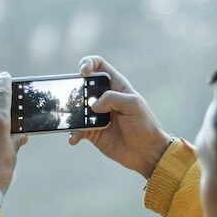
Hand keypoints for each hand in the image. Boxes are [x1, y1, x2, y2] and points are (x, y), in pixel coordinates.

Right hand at [69, 56, 172, 179]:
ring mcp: (96, 115)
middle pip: (82, 86)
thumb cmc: (144, 125)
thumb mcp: (134, 105)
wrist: (146, 152)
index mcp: (116, 86)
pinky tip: (75, 139)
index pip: (98, 65)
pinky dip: (73, 133)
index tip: (83, 72)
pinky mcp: (92, 131)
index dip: (88, 63)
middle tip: (76, 101)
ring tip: (73, 122)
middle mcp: (104, 98)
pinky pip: (76, 129)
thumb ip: (113, 98)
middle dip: (74, 90)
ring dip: (70, 113)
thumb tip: (93, 105)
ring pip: (76, 108)